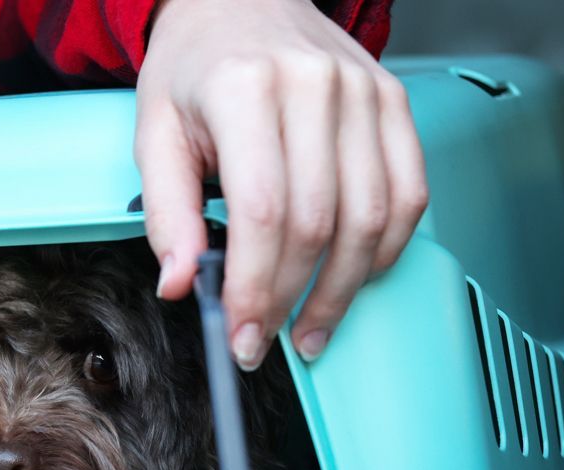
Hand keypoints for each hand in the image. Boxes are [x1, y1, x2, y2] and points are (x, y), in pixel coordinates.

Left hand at [134, 0, 428, 367]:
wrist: (242, 1)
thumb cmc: (195, 69)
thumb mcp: (155, 133)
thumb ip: (165, 213)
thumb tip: (179, 285)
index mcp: (245, 91)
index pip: (262, 211)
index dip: (256, 286)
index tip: (243, 334)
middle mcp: (314, 86)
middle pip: (318, 222)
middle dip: (293, 299)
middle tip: (268, 341)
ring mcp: (364, 92)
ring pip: (371, 215)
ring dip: (343, 288)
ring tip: (312, 327)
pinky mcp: (393, 102)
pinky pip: (408, 192)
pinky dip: (385, 248)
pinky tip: (353, 278)